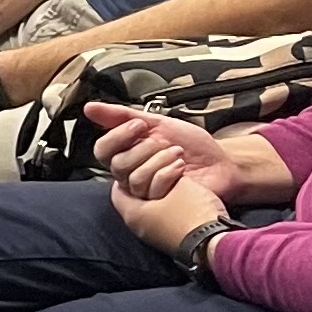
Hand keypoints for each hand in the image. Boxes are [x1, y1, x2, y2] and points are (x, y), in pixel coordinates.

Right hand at [92, 105, 243, 201]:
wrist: (221, 163)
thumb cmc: (193, 145)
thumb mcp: (158, 122)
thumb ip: (122, 115)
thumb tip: (89, 108)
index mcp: (128, 152)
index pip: (102, 150)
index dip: (117, 137)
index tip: (139, 126)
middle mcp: (132, 173)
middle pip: (116, 165)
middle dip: (143, 149)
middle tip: (163, 142)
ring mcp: (145, 191)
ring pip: (133, 179)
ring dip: (159, 161)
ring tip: (178, 156)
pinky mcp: (159, 204)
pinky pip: (150, 191)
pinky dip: (168, 175)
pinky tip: (181, 170)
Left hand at [109, 172, 227, 254]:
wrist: (215, 243)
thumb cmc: (193, 212)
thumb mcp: (177, 183)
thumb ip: (161, 172)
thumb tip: (158, 168)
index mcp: (132, 213)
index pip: (118, 187)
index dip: (130, 169)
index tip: (144, 160)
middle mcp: (137, 227)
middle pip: (133, 196)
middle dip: (145, 179)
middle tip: (159, 167)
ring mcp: (153, 235)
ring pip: (148, 206)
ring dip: (159, 190)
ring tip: (174, 178)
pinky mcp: (169, 239)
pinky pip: (161, 216)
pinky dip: (167, 203)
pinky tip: (180, 193)